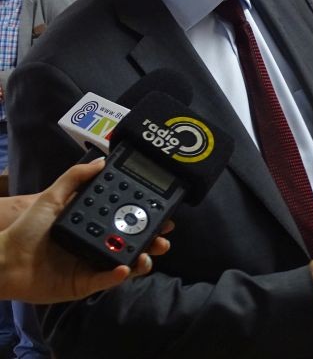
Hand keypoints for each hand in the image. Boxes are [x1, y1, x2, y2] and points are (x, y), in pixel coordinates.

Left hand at [0, 158, 173, 302]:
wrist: (5, 261)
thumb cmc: (27, 229)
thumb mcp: (52, 197)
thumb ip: (75, 177)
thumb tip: (101, 160)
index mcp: (94, 225)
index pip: (126, 221)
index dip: (146, 217)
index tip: (163, 213)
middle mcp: (97, 244)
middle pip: (133, 243)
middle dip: (153, 241)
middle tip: (164, 237)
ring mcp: (93, 265)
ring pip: (126, 263)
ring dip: (142, 261)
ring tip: (148, 256)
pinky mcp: (85, 284)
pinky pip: (106, 281)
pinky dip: (118, 276)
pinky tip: (125, 269)